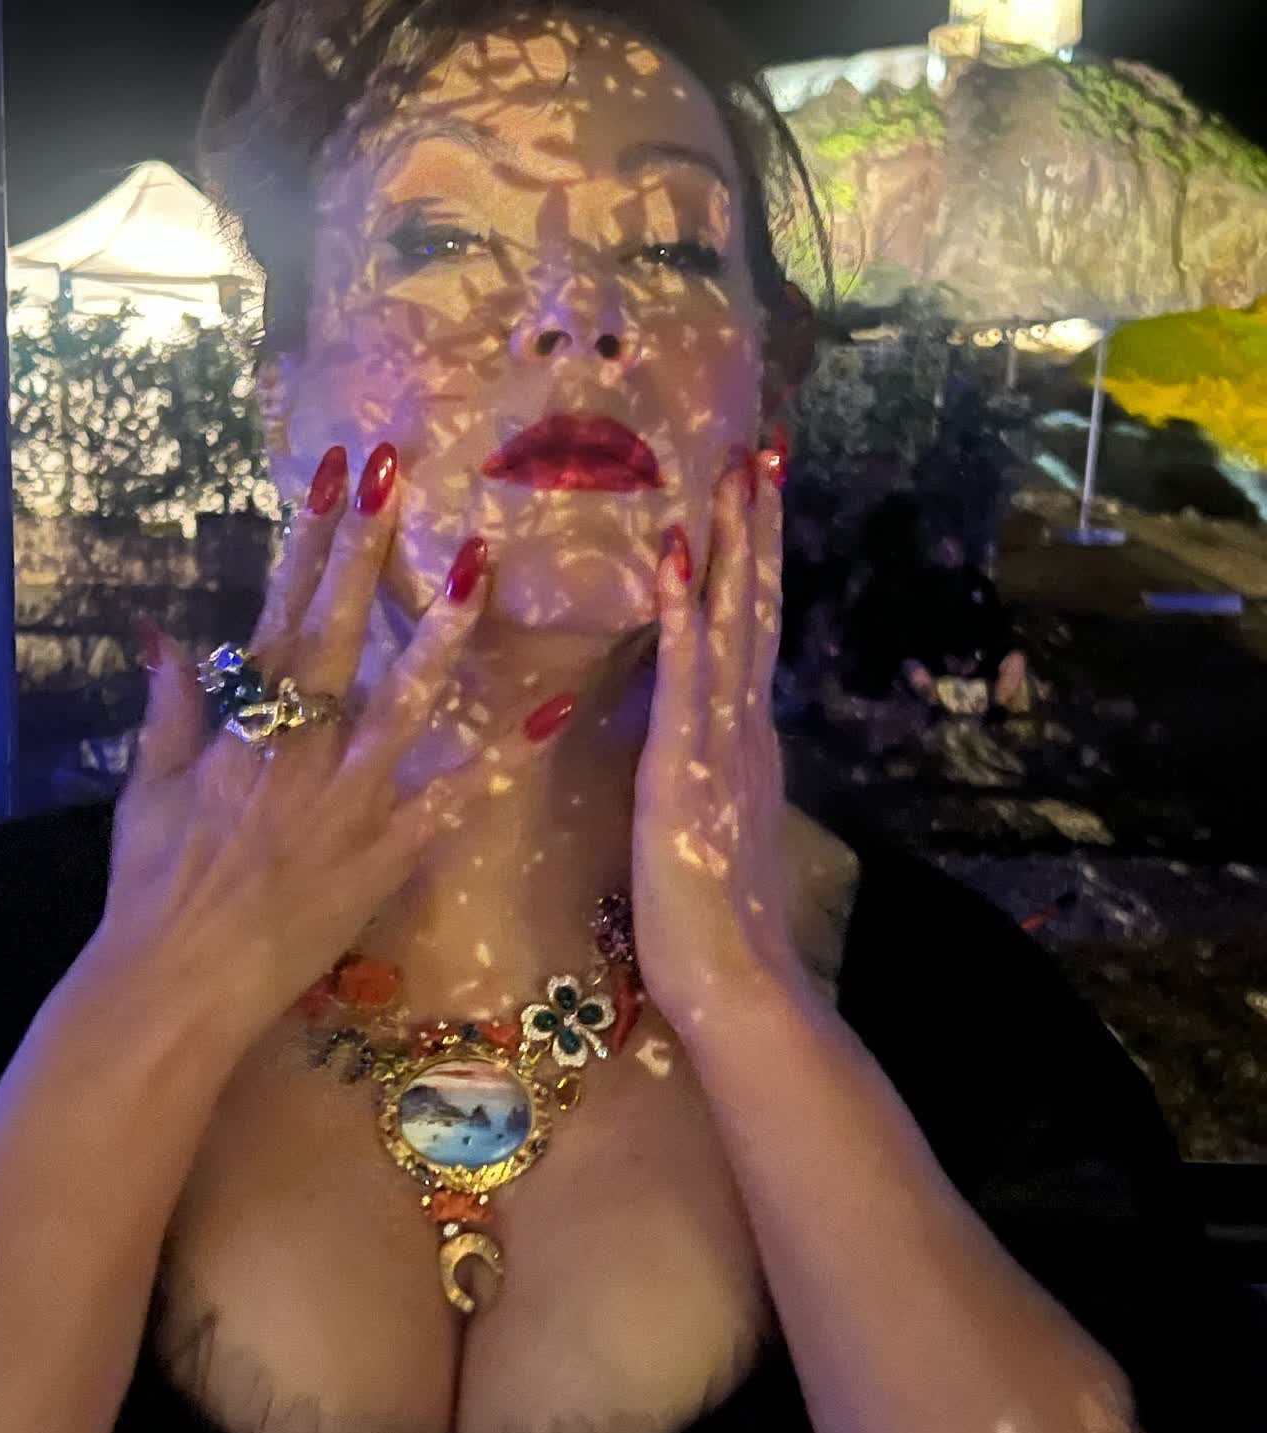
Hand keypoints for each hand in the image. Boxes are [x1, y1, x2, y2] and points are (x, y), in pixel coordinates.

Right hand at [85, 442, 575, 1053]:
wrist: (173, 986)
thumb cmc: (152, 887)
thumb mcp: (146, 790)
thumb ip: (168, 708)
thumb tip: (161, 629)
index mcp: (238, 730)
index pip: (277, 616)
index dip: (307, 543)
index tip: (336, 479)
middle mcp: (295, 752)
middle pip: (335, 637)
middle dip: (366, 554)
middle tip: (400, 480)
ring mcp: (344, 803)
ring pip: (401, 706)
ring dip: (438, 635)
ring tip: (476, 570)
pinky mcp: (382, 856)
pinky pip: (451, 802)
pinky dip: (501, 760)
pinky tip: (550, 714)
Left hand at [632, 447, 803, 1033]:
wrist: (739, 982)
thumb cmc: (716, 917)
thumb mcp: (716, 821)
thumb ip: (718, 769)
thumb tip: (708, 733)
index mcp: (744, 738)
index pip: (749, 629)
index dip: (754, 561)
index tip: (755, 495)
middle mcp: (744, 726)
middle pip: (753, 609)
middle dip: (755, 529)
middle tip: (758, 451)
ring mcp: (719, 744)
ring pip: (729, 626)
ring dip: (729, 548)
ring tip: (731, 475)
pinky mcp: (685, 770)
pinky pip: (685, 680)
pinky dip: (680, 617)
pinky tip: (673, 561)